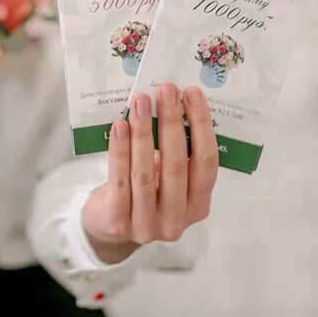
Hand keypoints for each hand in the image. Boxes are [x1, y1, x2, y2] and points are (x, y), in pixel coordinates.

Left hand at [81, 83, 218, 263]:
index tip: (192, 94)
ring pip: (145, 172)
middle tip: (166, 91)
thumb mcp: (168, 178)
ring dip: (143, 132)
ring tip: (141, 102)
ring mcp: (147, 224)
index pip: (206, 163)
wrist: (110, 226)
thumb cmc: (146, 191)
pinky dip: (120, 150)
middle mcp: (177, 220)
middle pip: (177, 166)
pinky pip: (120, 179)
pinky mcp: (119, 221)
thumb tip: (172, 102)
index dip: (201, 126)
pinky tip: (120, 126)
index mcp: (199, 206)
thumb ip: (176, 152)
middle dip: (171, 122)